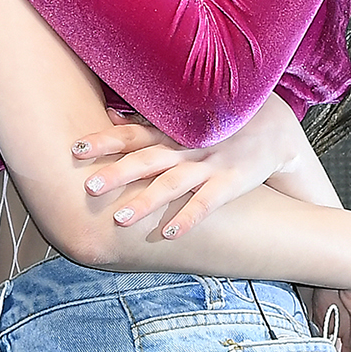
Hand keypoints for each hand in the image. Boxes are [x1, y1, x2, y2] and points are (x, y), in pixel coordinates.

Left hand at [71, 94, 333, 238]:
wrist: (274, 127)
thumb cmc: (218, 124)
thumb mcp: (184, 118)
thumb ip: (148, 120)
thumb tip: (110, 116)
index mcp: (172, 129)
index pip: (133, 134)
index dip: (105, 140)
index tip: (76, 149)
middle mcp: (187, 145)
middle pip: (147, 159)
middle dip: (117, 173)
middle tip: (88, 187)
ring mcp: (210, 163)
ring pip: (173, 183)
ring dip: (146, 201)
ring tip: (119, 219)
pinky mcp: (232, 181)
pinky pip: (207, 203)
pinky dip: (188, 218)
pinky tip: (168, 235)